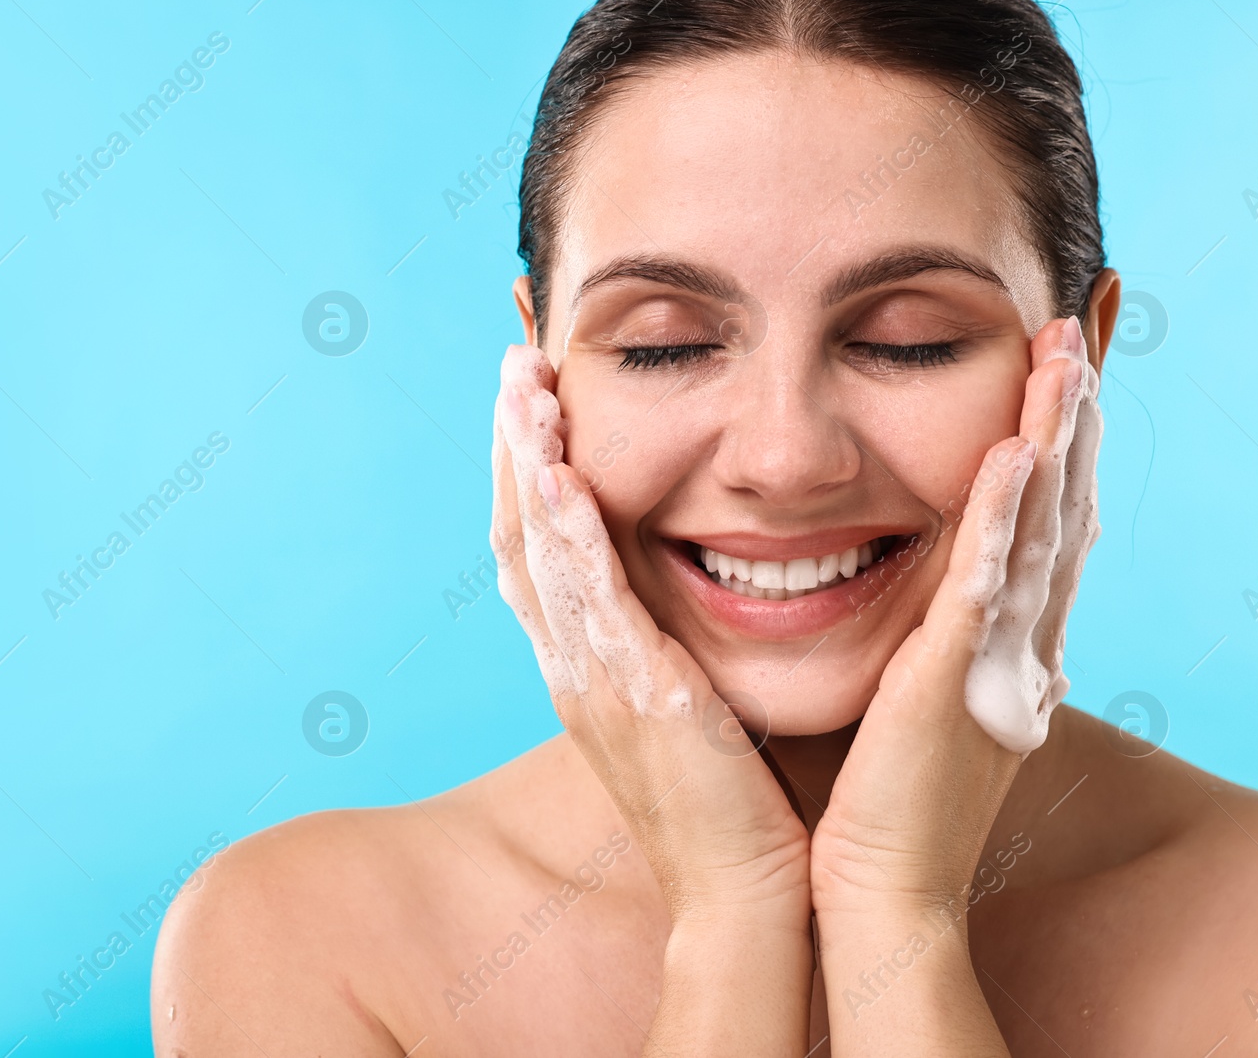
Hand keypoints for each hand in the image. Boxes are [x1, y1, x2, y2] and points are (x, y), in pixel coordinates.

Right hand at [492, 343, 812, 1053]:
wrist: (745, 895)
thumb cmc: (736, 804)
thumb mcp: (691, 706)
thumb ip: (676, 643)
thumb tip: (697, 586)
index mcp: (587, 664)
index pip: (539, 547)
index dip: (528, 469)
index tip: (534, 398)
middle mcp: (573, 663)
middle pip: (519, 533)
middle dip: (513, 444)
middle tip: (514, 362)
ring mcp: (592, 678)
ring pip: (537, 551)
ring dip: (527, 462)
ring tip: (526, 383)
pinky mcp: (632, 694)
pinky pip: (586, 599)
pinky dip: (565, 532)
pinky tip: (561, 471)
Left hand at [810, 316, 1101, 1050]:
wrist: (880, 887)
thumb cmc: (886, 798)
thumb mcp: (920, 698)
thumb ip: (932, 639)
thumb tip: (928, 600)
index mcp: (1004, 640)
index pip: (1041, 521)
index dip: (1057, 443)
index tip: (1061, 368)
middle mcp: (1017, 639)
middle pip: (1057, 507)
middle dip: (1070, 417)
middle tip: (1079, 330)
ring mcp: (993, 656)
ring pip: (1037, 527)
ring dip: (1052, 439)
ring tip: (1065, 358)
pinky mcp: (956, 679)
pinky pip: (988, 582)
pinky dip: (1005, 516)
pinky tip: (1014, 451)